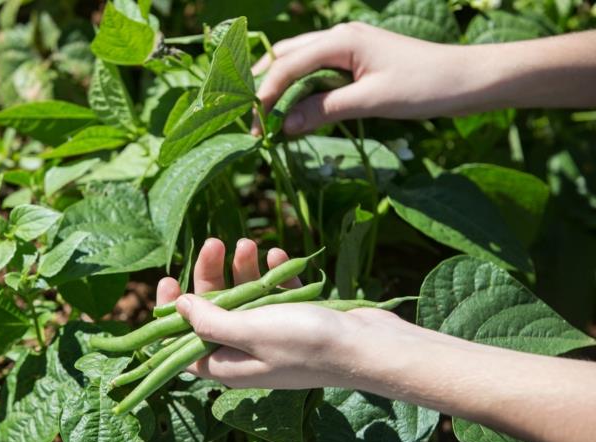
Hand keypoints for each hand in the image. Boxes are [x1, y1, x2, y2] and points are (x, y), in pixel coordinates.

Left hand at [155, 238, 402, 388]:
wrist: (368, 347)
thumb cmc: (306, 343)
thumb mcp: (250, 331)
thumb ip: (211, 321)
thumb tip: (178, 309)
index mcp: (229, 365)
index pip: (183, 346)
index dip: (170, 316)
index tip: (168, 282)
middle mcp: (247, 353)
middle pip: (214, 313)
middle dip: (211, 277)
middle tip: (215, 243)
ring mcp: (273, 336)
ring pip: (245, 298)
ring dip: (243, 269)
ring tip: (247, 243)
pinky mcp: (296, 320)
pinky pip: (275, 294)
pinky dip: (273, 274)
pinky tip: (277, 255)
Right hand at [251, 22, 480, 134]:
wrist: (467, 80)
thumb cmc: (424, 86)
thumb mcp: (372, 101)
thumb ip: (325, 110)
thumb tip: (284, 126)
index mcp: (341, 40)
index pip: (289, 64)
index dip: (266, 93)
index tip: (254, 123)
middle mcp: (339, 39)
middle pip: (286, 57)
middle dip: (265, 86)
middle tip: (252, 120)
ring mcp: (347, 50)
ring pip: (299, 66)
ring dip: (281, 91)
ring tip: (266, 120)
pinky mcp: (355, 65)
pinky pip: (316, 76)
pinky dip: (301, 94)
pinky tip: (294, 114)